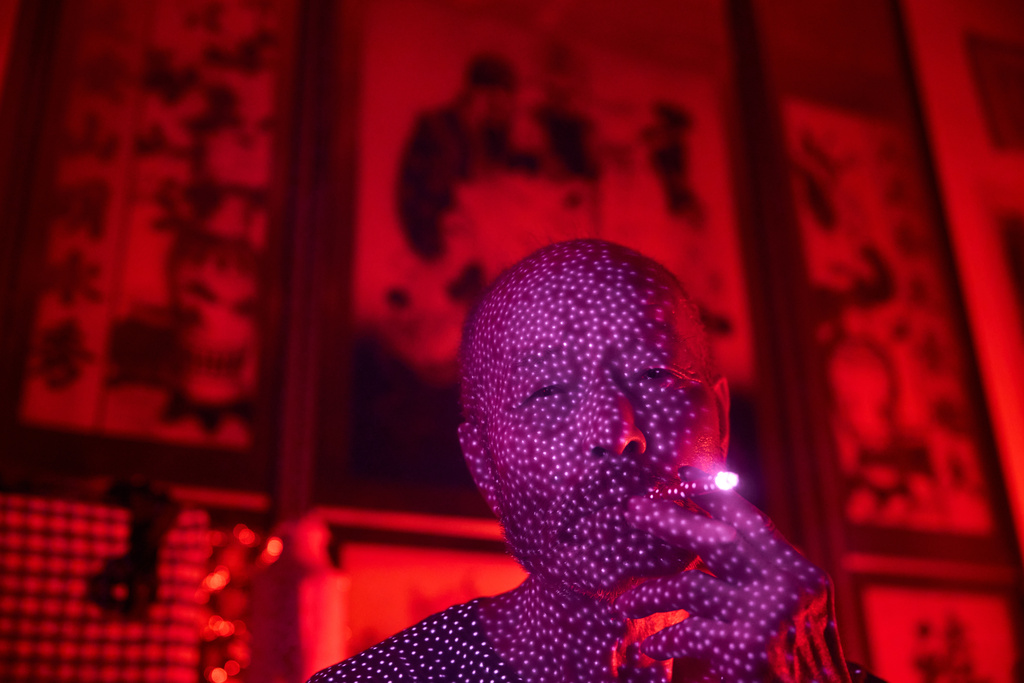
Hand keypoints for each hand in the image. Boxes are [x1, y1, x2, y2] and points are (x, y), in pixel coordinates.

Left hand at [617, 467, 849, 682]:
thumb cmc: (792, 662)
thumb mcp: (786, 609)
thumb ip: (754, 575)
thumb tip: (701, 530)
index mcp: (797, 572)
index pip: (751, 523)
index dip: (715, 496)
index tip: (683, 473)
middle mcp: (788, 586)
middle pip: (717, 538)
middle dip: (670, 520)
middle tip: (633, 509)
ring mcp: (769, 616)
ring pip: (690, 585)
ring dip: (652, 593)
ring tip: (628, 604)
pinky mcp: (749, 650)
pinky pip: (688, 633)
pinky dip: (665, 639)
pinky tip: (650, 647)